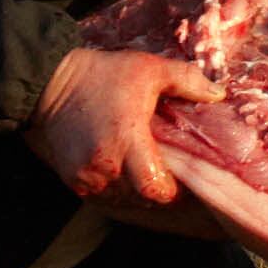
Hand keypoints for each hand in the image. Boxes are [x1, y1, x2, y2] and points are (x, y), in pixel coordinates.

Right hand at [25, 48, 218, 203]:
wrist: (50, 83)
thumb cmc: (103, 75)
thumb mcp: (148, 69)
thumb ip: (186, 80)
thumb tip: (217, 94)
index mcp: (127, 140)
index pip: (155, 188)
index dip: (173, 190)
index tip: (182, 177)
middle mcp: (105, 165)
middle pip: (143, 197)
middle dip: (157, 186)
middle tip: (168, 169)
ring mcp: (86, 176)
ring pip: (123, 199)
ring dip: (136, 189)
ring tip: (144, 166)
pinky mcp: (73, 180)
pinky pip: (103, 194)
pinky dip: (116, 186)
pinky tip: (122, 166)